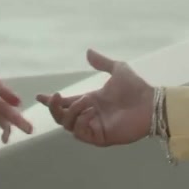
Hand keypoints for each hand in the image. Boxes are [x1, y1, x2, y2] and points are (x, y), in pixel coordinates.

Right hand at [37, 49, 154, 146]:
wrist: (150, 104)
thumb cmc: (136, 88)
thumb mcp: (118, 69)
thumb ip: (102, 62)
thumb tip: (88, 51)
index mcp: (90, 101)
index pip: (66, 103)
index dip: (52, 101)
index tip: (39, 96)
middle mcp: (89, 115)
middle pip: (62, 116)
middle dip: (54, 108)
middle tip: (55, 97)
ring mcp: (93, 127)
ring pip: (68, 125)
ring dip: (72, 112)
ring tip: (86, 101)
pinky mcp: (100, 137)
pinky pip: (81, 133)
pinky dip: (80, 121)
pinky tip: (89, 111)